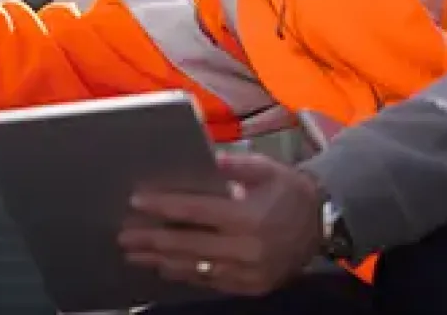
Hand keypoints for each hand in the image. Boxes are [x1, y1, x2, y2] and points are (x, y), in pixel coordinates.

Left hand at [118, 151, 323, 296]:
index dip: (163, 208)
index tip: (137, 203)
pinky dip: (186, 273)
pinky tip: (167, 267)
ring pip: (195, 269)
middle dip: (152, 241)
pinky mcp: (250, 287)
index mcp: (246, 215)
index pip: (194, 212)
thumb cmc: (287, 189)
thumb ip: (231, 164)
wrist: (321, 223)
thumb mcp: (263, 167)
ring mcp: (247, 273)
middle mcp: (244, 249)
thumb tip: (200, 159)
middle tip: (124, 237)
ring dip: (162, 261)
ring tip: (137, 255)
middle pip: (187, 246)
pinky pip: (211, 282)